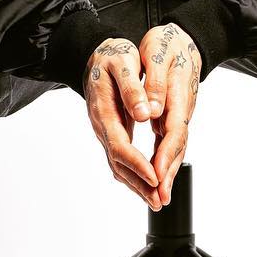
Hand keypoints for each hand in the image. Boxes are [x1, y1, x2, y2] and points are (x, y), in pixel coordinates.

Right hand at [82, 37, 163, 209]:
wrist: (97, 55)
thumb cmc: (112, 57)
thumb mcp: (123, 63)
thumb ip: (132, 89)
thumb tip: (144, 114)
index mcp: (104, 111)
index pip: (120, 146)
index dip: (138, 163)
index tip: (154, 177)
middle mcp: (102, 126)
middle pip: (118, 164)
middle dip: (139, 184)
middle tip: (159, 201)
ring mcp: (105, 132)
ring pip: (118, 165)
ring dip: (137, 185)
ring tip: (156, 200)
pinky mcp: (112, 133)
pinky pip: (121, 159)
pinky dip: (135, 174)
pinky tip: (147, 184)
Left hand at [138, 22, 201, 206]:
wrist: (185, 38)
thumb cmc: (169, 44)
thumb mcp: (159, 55)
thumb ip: (157, 84)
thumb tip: (152, 110)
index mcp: (178, 95)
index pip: (173, 131)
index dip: (165, 155)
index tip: (157, 175)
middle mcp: (182, 109)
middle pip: (177, 146)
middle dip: (168, 174)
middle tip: (159, 198)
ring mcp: (180, 114)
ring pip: (175, 147)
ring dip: (168, 173)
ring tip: (158, 196)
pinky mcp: (174, 115)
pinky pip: (170, 142)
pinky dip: (165, 161)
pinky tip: (157, 176)